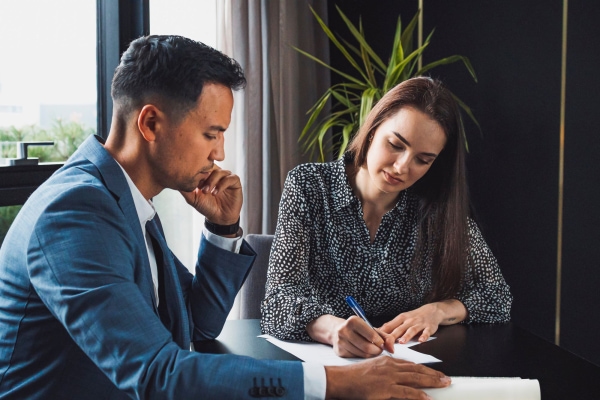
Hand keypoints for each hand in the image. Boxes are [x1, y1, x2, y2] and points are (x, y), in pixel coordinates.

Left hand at [179, 165, 241, 224]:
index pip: (202, 166)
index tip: (192, 181)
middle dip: (205, 175)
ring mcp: (226, 177)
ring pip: (220, 171)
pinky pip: (230, 178)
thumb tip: (174, 181)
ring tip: (207, 192)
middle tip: (200, 187)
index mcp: (207, 175)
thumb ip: (185, 189)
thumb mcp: (193, 198)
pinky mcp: (235, 182)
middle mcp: (217, 174)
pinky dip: (222, 184)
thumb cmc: (206, 207)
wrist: (219, 218)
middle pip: (211, 166)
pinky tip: (216, 192)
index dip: (197, 171)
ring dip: (212, 181)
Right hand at [307, 315, 395, 357]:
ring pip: (362, 354)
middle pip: (367, 347)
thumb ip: (384, 336)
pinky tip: (362, 351)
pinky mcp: (339, 351)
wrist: (336, 330)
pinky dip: (362, 356)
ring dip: (371, 354)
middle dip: (377, 350)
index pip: (372, 335)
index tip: (382, 344)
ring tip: (372, 350)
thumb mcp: (369, 328)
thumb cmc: (357, 329)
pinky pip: (356, 358)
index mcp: (353, 321)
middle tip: (379, 350)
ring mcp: (340, 342)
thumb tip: (392, 349)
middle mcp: (344, 330)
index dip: (380, 342)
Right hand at [324, 357, 450, 398]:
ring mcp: (389, 378)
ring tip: (444, 384)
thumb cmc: (353, 377)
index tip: (435, 372)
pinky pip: (406, 393)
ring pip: (415, 379)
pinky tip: (428, 398)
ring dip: (432, 382)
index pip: (410, 365)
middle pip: (417, 370)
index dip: (424, 369)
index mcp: (387, 362)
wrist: (341, 380)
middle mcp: (390, 367)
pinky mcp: (386, 389)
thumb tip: (396, 378)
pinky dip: (419, 395)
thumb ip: (385, 372)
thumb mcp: (371, 370)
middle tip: (447, 378)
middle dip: (433, 375)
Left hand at [380, 301, 466, 343]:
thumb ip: (391, 326)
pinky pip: (426, 332)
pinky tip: (421, 341)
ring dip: (406, 336)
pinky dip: (424, 336)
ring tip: (401, 342)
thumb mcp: (402, 319)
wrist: (432, 311)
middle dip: (392, 336)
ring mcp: (419, 323)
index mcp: (400, 318)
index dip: (382, 333)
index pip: (389, 325)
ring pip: (412, 330)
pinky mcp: (429, 327)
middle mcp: (409, 320)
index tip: (376, 340)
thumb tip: (377, 333)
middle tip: (386, 344)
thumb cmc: (414, 317)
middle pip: (399, 329)